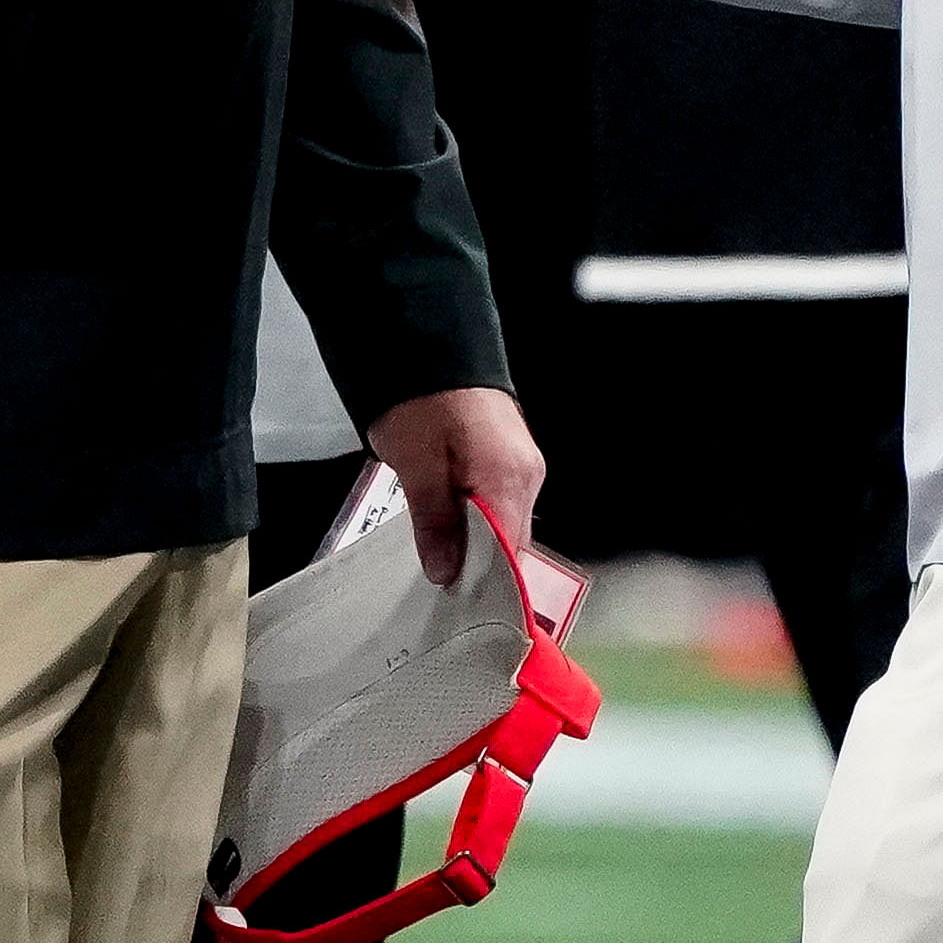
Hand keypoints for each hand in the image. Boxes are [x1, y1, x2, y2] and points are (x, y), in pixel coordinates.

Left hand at [364, 385, 546, 591]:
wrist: (427, 337)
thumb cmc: (421, 399)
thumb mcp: (415, 464)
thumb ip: (435, 521)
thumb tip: (446, 572)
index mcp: (509, 480)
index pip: (511, 555)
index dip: (486, 584)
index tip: (458, 605)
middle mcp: (526, 475)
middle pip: (510, 541)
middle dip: (479, 565)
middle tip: (440, 588)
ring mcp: (520, 463)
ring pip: (503, 522)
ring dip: (475, 542)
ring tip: (438, 561)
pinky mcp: (505, 453)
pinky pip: (497, 500)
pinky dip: (475, 519)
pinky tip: (447, 526)